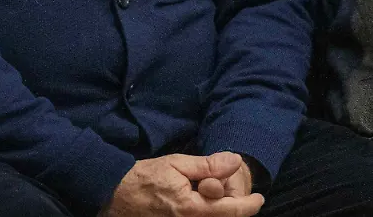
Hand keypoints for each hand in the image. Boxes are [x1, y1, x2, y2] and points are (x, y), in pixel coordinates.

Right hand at [100, 153, 263, 216]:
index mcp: (192, 209)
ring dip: (221, 212)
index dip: (249, 205)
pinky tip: (204, 204)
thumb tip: (235, 161)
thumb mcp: (177, 164)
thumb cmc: (144, 178)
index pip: (231, 211)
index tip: (259, 198)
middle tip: (240, 197)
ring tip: (219, 197)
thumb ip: (208, 166)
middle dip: (235, 209)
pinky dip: (208, 214)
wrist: (113, 196)